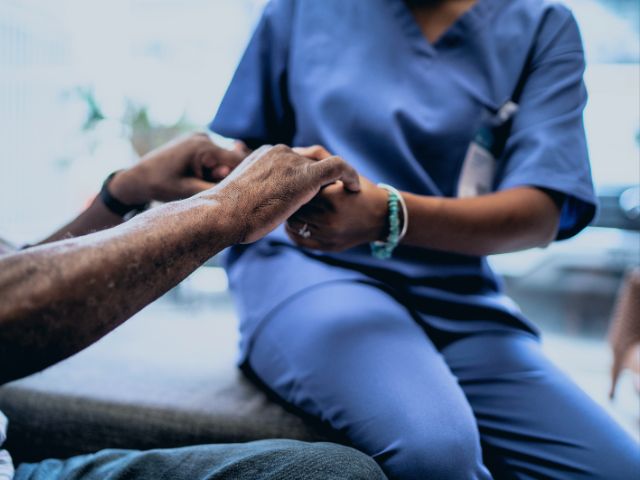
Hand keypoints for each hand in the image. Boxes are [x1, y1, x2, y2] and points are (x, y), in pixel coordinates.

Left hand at [109, 133, 247, 203]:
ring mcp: (200, 137)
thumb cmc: (162, 186)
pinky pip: (214, 155)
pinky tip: (197, 175)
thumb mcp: (190, 191)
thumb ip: (217, 186)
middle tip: (208, 186)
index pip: (238, 160)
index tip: (245, 190)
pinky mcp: (197, 141)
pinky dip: (212, 167)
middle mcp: (203, 137)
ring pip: (223, 158)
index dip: (244, 175)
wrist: (138, 177)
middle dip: (226, 175)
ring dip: (218, 172)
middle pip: (231, 159)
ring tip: (199, 181)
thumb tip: (241, 186)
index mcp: (203, 147)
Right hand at [203, 144, 360, 243]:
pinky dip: (349, 175)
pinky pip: (338, 167)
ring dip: (335, 179)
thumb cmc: (227, 213)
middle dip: (322, 175)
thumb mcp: (241, 196)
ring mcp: (293, 162)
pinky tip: (355, 189)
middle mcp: (280, 152)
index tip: (312, 191)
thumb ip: (256, 191)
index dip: (304, 174)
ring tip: (346, 192)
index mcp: (265, 154)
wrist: (224, 214)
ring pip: (323, 165)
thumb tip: (255, 203)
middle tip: (336, 192)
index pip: (293, 160)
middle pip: (310, 160)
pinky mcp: (306, 175)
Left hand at [285, 146, 388, 251]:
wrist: (383, 217)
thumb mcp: (345, 171)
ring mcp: (328, 236)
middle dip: (292, 199)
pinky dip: (293, 230)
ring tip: (295, 206)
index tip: (296, 180)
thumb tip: (294, 151)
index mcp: (332, 198)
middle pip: (295, 207)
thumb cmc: (362, 191)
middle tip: (291, 193)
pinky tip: (298, 221)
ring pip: (293, 224)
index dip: (296, 184)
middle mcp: (329, 219)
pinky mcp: (327, 247)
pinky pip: (299, 239)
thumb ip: (320, 157)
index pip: (300, 189)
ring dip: (291, 214)